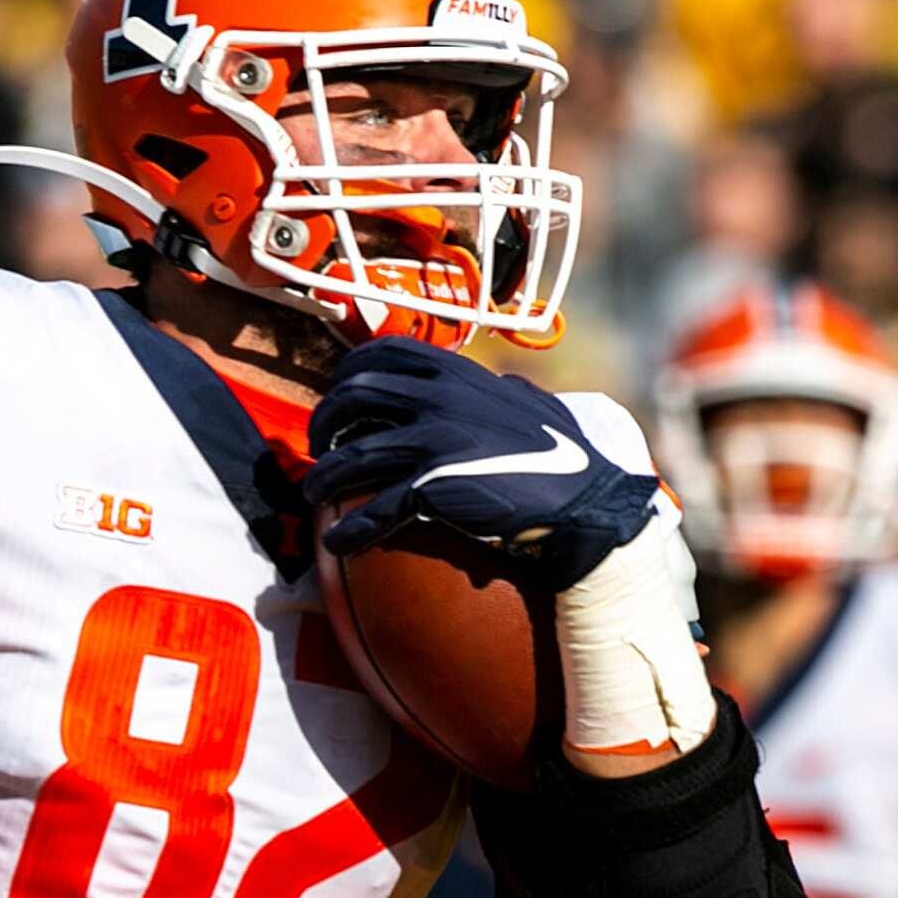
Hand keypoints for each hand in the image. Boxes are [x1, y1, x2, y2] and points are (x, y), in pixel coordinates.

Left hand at [303, 338, 660, 587]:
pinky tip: (337, 545)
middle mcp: (440, 398)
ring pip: (353, 455)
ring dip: (324, 478)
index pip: (384, 352)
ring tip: (314, 498)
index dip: (349, 373)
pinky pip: (376, 507)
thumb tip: (505, 382)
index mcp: (459, 373)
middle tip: (320, 448)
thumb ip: (508, 389)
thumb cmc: (565, 455)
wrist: (583, 501)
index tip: (341, 399)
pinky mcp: (435, 486)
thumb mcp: (534, 404)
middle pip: (353, 396)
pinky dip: (349, 529)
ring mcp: (435, 440)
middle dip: (324, 422)